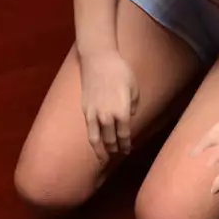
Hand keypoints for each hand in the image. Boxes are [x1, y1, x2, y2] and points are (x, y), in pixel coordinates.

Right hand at [79, 50, 139, 166]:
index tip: (128, 150)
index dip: (126, 145)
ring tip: (104, 159)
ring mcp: (94, 114)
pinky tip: (94, 143)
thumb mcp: (134, 89)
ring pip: (96, 140)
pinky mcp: (85, 109)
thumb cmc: (120, 72)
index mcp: (122, 112)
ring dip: (101, 151)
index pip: (124, 136)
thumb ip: (133, 106)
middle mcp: (107, 116)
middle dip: (115, 149)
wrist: (98, 60)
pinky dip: (92, 140)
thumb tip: (129, 117)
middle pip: (110, 140)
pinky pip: (89, 130)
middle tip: (118, 153)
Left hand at [190, 98, 218, 194]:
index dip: (194, 153)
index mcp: (216, 135)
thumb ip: (217, 131)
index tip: (190, 158)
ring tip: (211, 192)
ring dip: (216, 186)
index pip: (200, 147)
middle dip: (201, 172)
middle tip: (195, 180)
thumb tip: (210, 138)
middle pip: (208, 165)